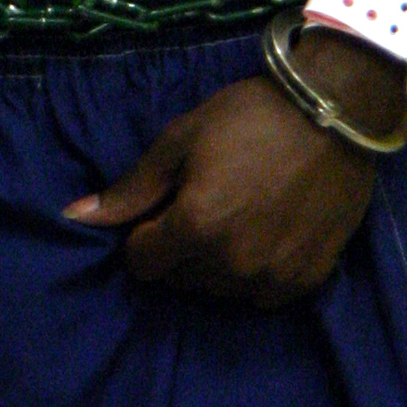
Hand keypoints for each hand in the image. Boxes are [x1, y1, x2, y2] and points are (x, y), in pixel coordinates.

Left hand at [63, 64, 378, 307]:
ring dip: (215, 262)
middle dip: (178, 247)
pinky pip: (260, 294)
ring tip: (236, 211)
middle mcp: (232, 266)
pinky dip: (254, 271)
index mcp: (195, 229)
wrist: (333, 113)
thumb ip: (131, 189)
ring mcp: (272, 279)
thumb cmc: (249, 117)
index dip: (144, 233)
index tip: (163, 206)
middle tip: (202, 201)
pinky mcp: (306, 282)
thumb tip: (73, 217)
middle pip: (179, 278)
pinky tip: (264, 229)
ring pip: (219, 290)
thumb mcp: (180, 140)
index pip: (142, 263)